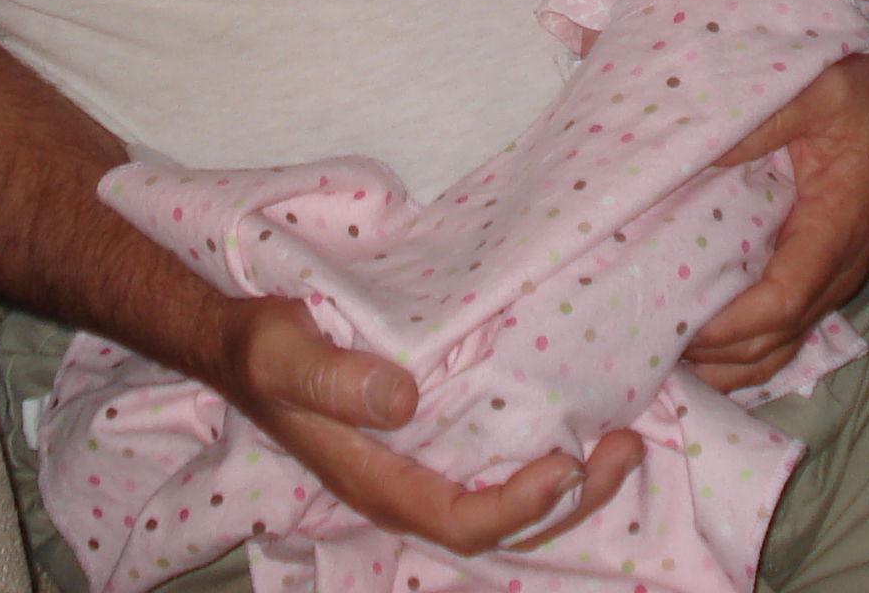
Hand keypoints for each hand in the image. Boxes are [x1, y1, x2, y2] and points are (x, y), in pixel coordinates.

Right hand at [215, 296, 642, 553]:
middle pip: (503, 525)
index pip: (462, 520)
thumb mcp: (283, 354)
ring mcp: (424, 468)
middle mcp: (409, 487)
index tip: (565, 462)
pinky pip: (499, 465)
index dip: (519, 506)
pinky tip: (581, 416)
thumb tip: (404, 398)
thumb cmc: (262, 349)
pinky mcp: (434, 439)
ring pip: (510, 502)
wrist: (242, 343)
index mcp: (378, 482)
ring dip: (573, 482)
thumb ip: (334, 378)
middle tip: (626, 447)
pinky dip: (546, 452)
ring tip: (625, 437)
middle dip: (573, 498)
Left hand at [684, 0, 868, 392]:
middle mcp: (841, 265)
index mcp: (838, 228)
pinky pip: (790, 326)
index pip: (782, 301)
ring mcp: (837, 273)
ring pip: (784, 344)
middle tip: (650, 349)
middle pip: (778, 339)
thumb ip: (763, 121)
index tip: (677, 326)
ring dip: (731, 365)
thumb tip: (698, 151)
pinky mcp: (828, 268)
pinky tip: (708, 352)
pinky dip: (750, 350)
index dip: (729, 326)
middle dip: (718, 357)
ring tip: (669, 362)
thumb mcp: (820, 91)